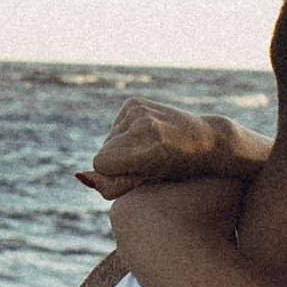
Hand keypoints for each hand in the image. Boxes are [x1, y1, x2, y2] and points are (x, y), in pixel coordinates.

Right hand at [79, 99, 266, 196]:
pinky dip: (126, 134)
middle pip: (103, 151)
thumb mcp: (150, 183)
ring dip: (122, 147)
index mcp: (150, 149)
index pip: (101, 163)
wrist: (205, 140)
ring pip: (108, 139)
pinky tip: (147, 137)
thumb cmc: (179, 170)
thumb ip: (114, 185)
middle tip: (146, 162)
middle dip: (117, 161)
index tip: (133, 175)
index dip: (113, 173)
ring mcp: (140, 110)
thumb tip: (81, 177)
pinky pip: (115, 126)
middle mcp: (144, 125)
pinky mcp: (136, 102)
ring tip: (149, 149)